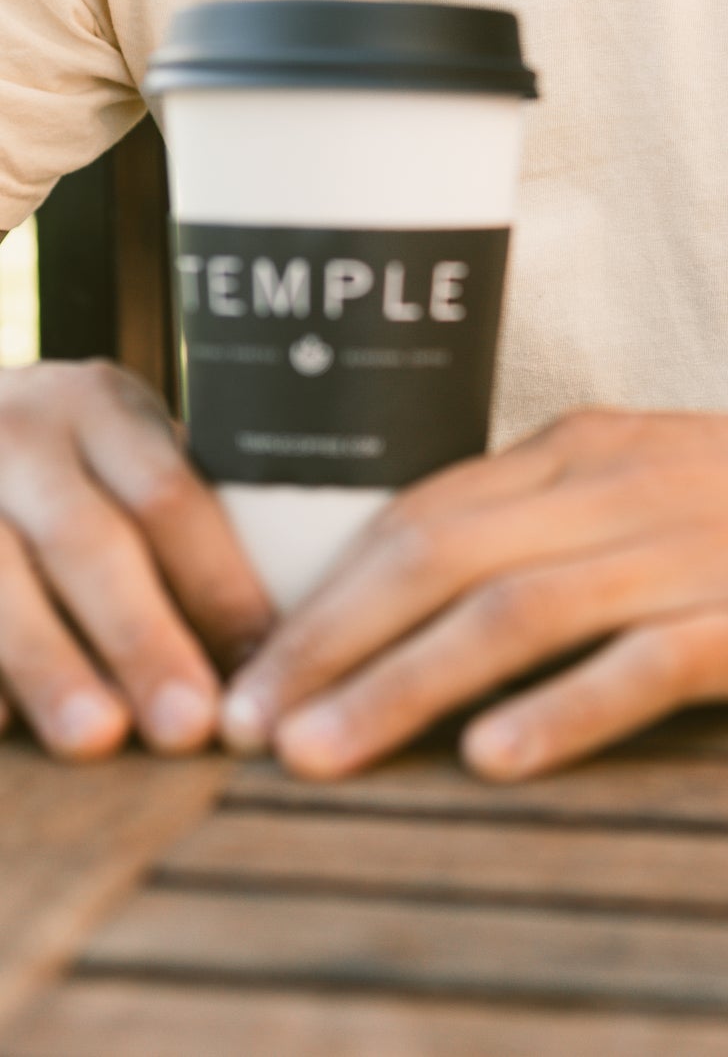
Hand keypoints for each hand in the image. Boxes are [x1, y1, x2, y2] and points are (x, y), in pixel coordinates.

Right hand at [0, 360, 274, 758]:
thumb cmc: (67, 459)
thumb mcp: (120, 445)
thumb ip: (178, 513)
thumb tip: (283, 635)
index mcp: (100, 405)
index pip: (169, 494)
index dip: (217, 582)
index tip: (264, 658)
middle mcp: (19, 432)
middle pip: (89, 542)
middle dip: (143, 637)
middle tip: (189, 724)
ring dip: (50, 665)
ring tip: (97, 738)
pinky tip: (0, 727)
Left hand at [222, 402, 727, 780]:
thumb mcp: (653, 472)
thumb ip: (549, 517)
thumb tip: (423, 583)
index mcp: (586, 451)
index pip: (424, 516)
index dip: (326, 595)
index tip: (252, 670)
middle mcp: (625, 489)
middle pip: (447, 559)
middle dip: (332, 644)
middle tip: (248, 727)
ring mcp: (698, 550)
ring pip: (523, 609)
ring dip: (409, 684)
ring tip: (323, 756)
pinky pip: (651, 660)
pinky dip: (566, 707)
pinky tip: (497, 757)